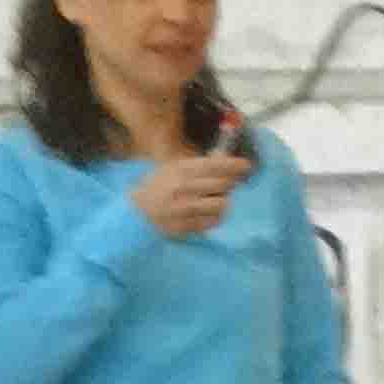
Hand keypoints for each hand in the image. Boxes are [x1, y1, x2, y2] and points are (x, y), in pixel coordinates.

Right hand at [132, 155, 252, 237]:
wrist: (137, 213)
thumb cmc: (158, 187)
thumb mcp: (172, 169)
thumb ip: (197, 165)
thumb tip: (224, 157)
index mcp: (180, 170)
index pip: (213, 165)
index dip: (233, 165)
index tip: (246, 165)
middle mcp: (184, 187)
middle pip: (223, 184)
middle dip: (230, 184)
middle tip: (228, 185)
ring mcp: (186, 208)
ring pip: (222, 204)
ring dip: (222, 201)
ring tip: (212, 200)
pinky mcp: (188, 225)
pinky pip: (215, 221)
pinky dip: (215, 216)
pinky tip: (204, 213)